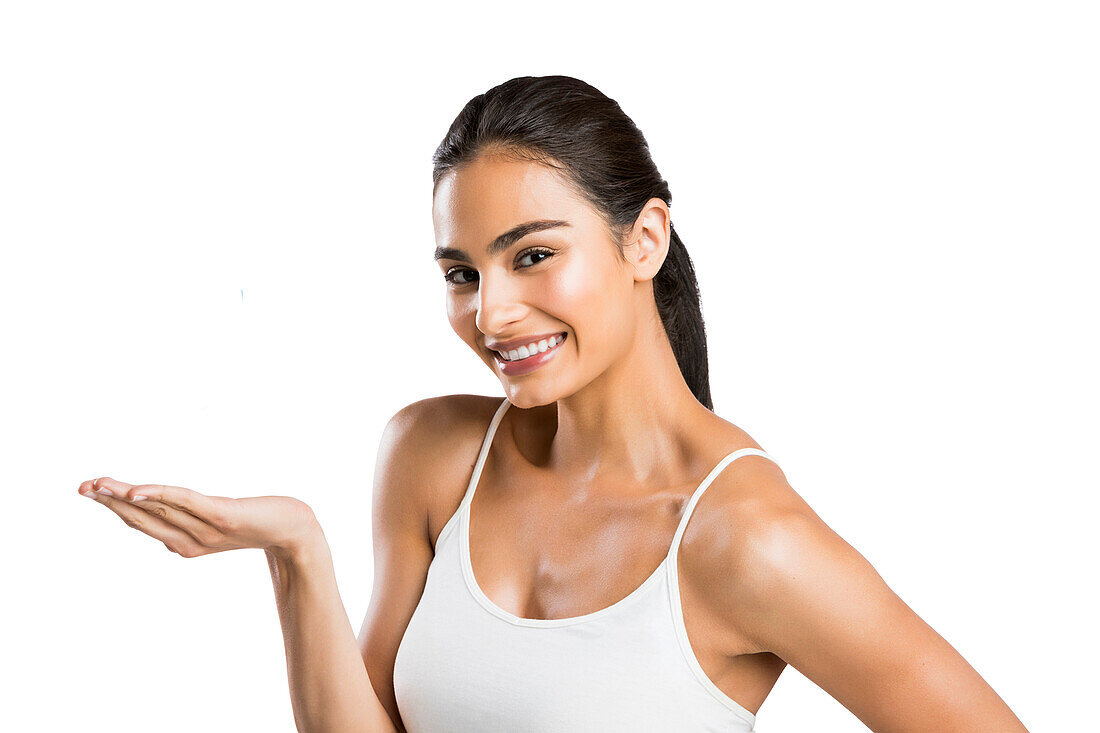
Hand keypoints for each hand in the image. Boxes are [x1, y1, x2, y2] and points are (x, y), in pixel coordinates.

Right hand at [78, 476, 320, 561]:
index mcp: (186, 542)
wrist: (300, 532)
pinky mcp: (224, 516)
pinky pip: (186, 503)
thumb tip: (170, 503)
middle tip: (81, 487)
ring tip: (99, 485)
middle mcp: (191, 540)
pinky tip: (136, 491)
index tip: (89, 490)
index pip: (143, 522)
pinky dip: (159, 495)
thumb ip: (197, 513)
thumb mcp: (223, 516)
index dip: (115, 506)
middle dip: (110, 502)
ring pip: (158, 510)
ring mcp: (206, 530)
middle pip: (143, 518)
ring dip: (125, 496)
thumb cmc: (263, 520)